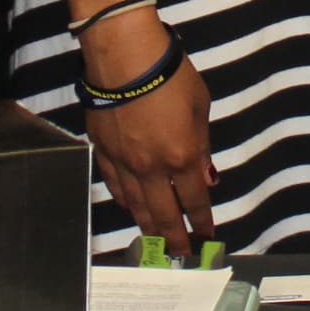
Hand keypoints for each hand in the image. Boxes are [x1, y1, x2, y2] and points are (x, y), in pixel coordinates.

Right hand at [86, 59, 215, 245]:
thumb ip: (201, 147)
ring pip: (136, 206)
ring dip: (149, 225)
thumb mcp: (200, 108)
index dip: (202, 221)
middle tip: (182, 253)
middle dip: (175, 238)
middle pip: (164, 214)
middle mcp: (151, 168)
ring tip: (158, 239)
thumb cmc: (170, 76)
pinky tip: (131, 208)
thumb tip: (205, 177)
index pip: (194, 201)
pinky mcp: (102, 152)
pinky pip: (114, 186)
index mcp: (181, 157)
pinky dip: (125, 202)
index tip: (207, 236)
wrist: (125, 56)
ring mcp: (124, 163)